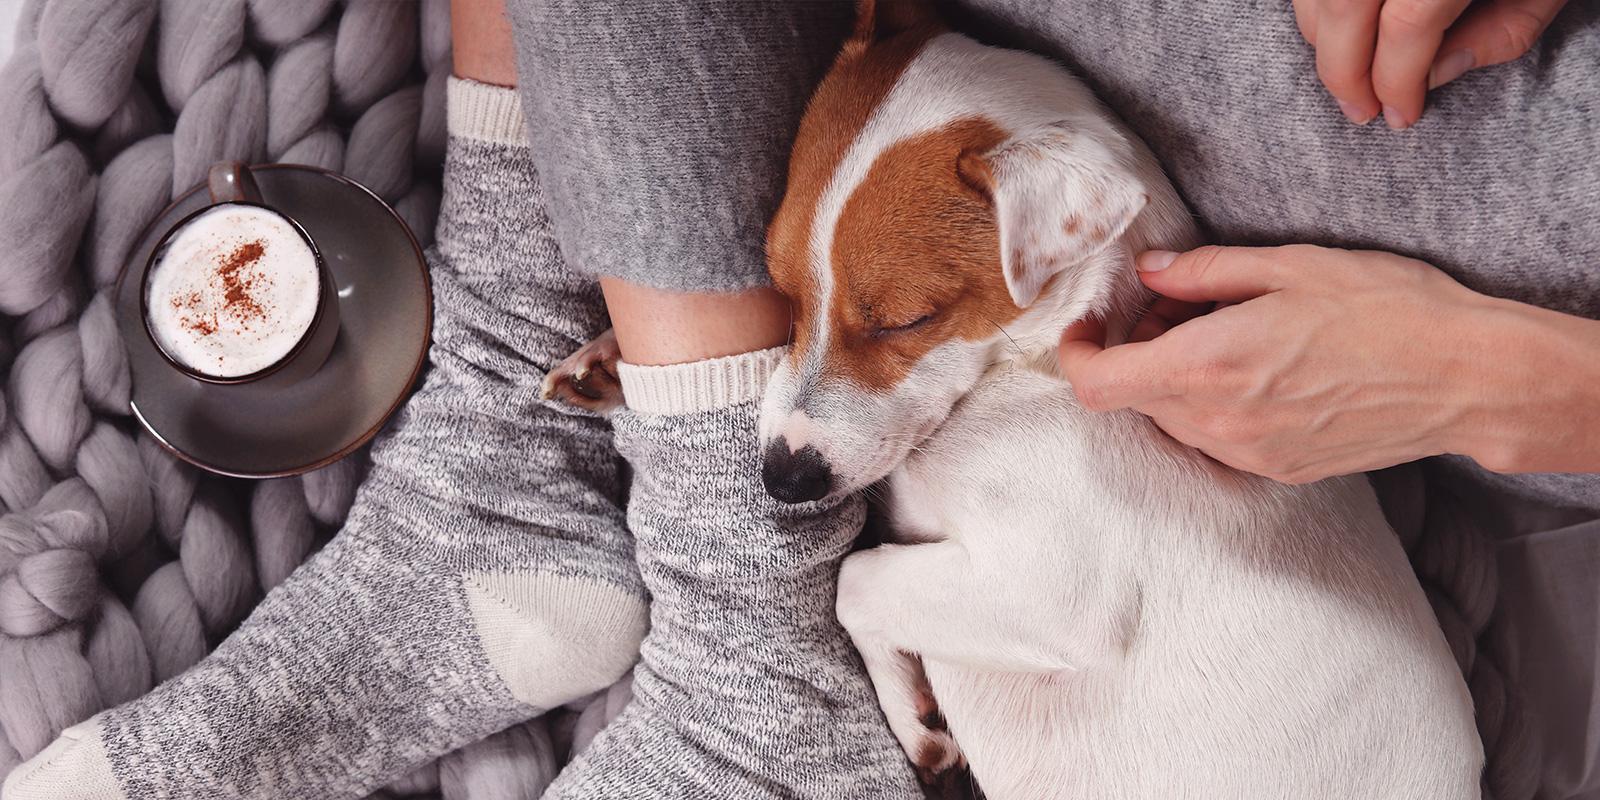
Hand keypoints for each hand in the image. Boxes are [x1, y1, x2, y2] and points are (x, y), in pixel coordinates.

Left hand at [1058, 245, 1599, 483]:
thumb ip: (1206, 272)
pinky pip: (1215, 437)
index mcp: (1210, 365)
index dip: (1075, 356)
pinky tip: (1260, 365)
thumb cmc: (1390, 309)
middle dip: (1140, 347)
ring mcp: (1249, 453)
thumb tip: (1150, 273)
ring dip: (1176, 376)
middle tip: (1183, 301)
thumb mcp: (1292, 265)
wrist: (1469, 379)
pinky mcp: (1279, 470)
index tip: (1086, 327)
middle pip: (1136, 395)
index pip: (1098, 384)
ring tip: (1230, 327)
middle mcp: (1220, 420)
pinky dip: (1213, 401)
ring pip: (1173, 418)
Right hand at [1291, 0, 1570, 129]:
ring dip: (1320, 36)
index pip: (1405, 28)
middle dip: (1342, 71)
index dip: (1395, 81)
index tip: (1399, 114)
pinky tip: (1337, 24)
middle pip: (1345, 8)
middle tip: (1358, 109)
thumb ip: (1497, 35)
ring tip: (1344, 71)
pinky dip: (1315, 1)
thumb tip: (1430, 76)